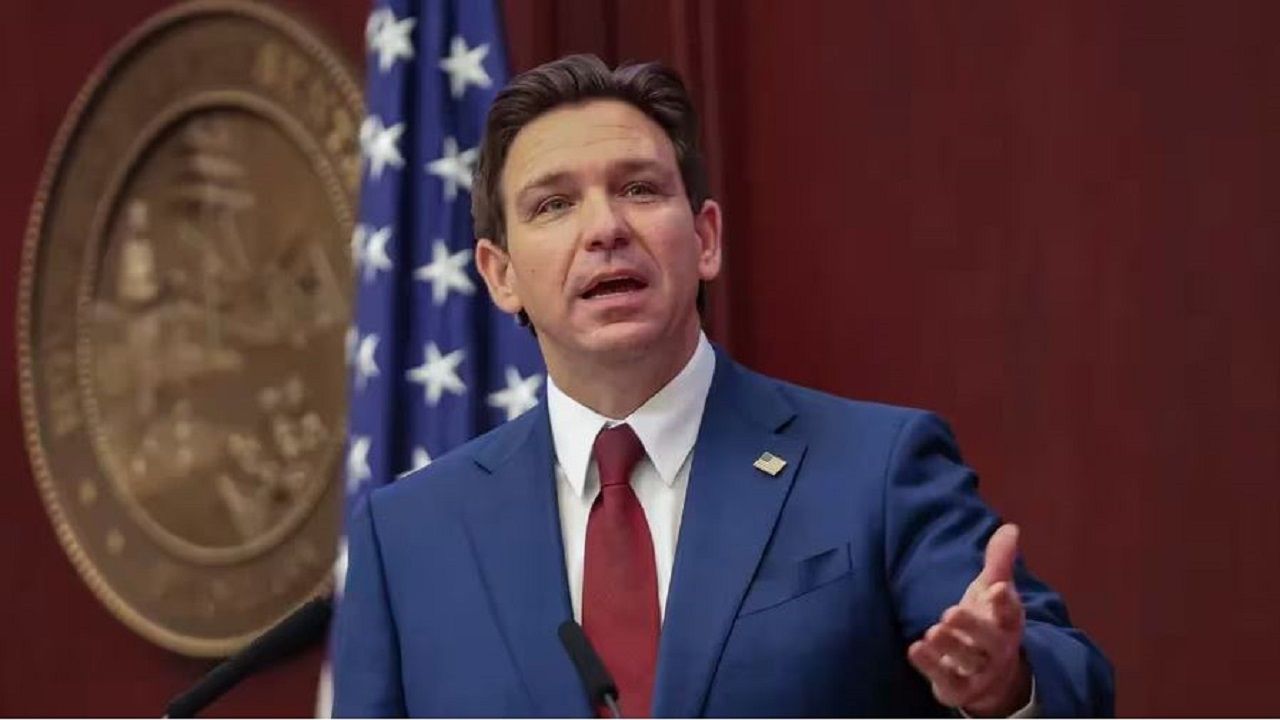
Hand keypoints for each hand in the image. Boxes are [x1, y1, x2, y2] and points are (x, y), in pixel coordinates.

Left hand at [907, 523, 1031, 715]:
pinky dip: (930, 666)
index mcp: (1008, 623)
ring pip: (968, 662)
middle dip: (972, 628)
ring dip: (950, 647)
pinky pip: (945, 679)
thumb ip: (999, 561)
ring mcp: (979, 672)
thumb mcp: (993, 591)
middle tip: (951, 612)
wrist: (993, 676)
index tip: (999, 588)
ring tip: (933, 631)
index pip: (1011, 614)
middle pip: (989, 641)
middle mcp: (997, 650)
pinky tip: (915, 648)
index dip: (1006, 603)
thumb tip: (1010, 528)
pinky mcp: (958, 687)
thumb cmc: (989, 623)